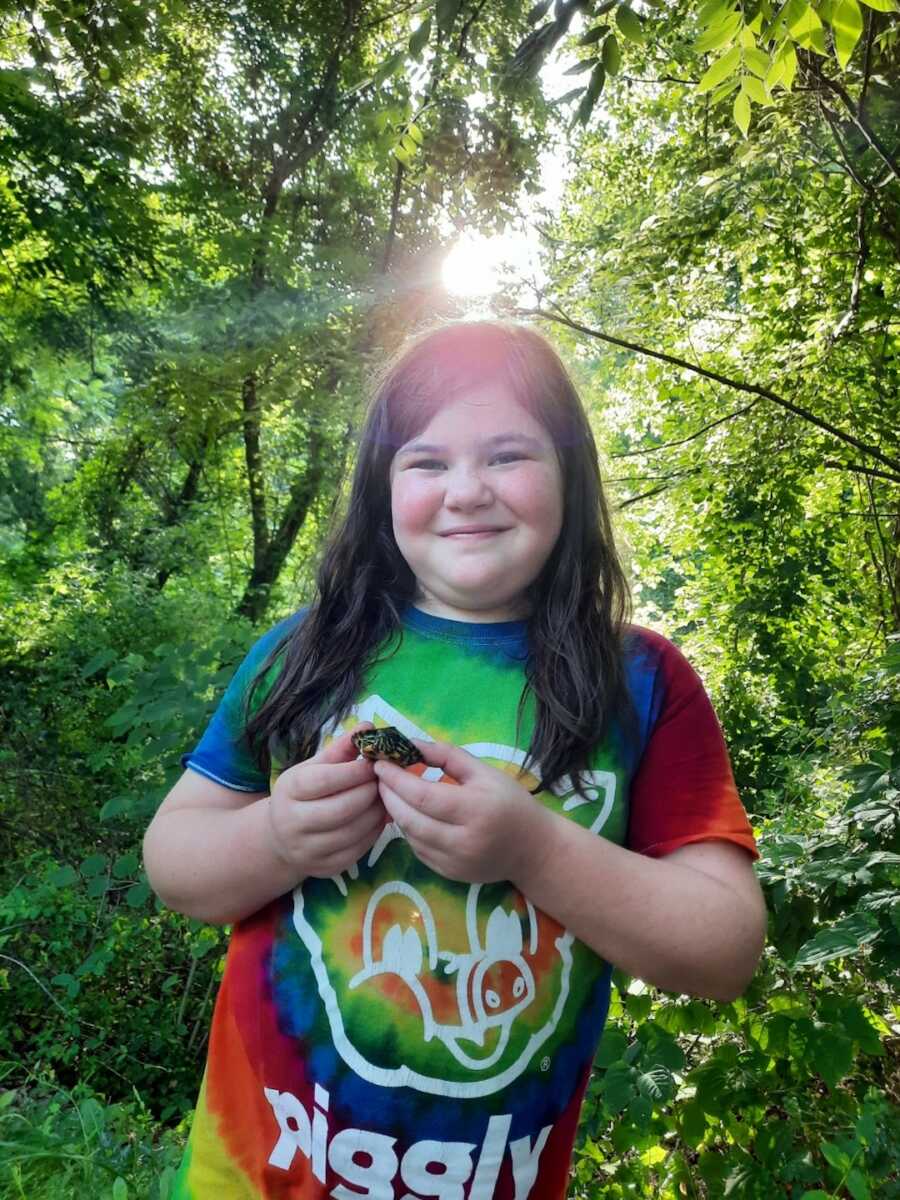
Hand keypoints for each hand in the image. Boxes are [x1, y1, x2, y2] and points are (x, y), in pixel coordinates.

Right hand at [267, 724, 387, 877]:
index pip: (327, 779)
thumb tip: (368, 727)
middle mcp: (293, 822)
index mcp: (290, 789)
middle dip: (370, 792)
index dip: (356, 771)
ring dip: (377, 812)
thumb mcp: (313, 767)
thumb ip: (340, 749)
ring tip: (386, 797)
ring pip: (354, 831)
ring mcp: (308, 849)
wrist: (280, 836)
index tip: (375, 763)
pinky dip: (375, 831)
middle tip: (385, 781)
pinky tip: (379, 817)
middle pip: (343, 808)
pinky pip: (359, 850)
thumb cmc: (303, 793)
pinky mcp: (325, 868)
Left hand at [373, 739, 551, 884]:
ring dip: (395, 813)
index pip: (422, 796)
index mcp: (474, 810)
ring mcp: (454, 862)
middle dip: (388, 795)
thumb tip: (410, 744)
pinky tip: (409, 814)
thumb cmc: (511, 802)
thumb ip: (446, 755)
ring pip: (410, 836)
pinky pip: (418, 850)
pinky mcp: (448, 874)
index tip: (379, 763)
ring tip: (390, 792)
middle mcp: (462, 841)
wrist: (533, 849)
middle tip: (378, 777)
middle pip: (410, 818)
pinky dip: (409, 830)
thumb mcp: (484, 771)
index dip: (396, 779)